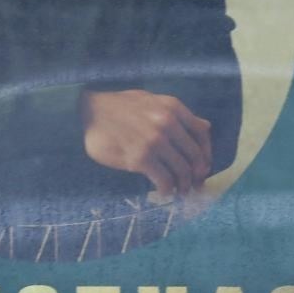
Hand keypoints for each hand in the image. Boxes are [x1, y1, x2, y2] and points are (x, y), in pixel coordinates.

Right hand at [81, 90, 212, 196]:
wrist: (87, 111)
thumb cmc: (119, 106)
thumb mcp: (152, 101)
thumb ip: (178, 114)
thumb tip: (205, 127)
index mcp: (173, 107)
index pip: (202, 134)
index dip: (206, 154)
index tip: (202, 168)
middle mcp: (168, 123)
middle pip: (195, 156)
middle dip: (197, 175)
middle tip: (194, 186)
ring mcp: (155, 141)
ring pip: (182, 171)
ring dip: (183, 186)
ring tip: (179, 191)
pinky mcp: (140, 158)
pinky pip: (164, 180)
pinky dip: (167, 189)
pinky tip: (164, 192)